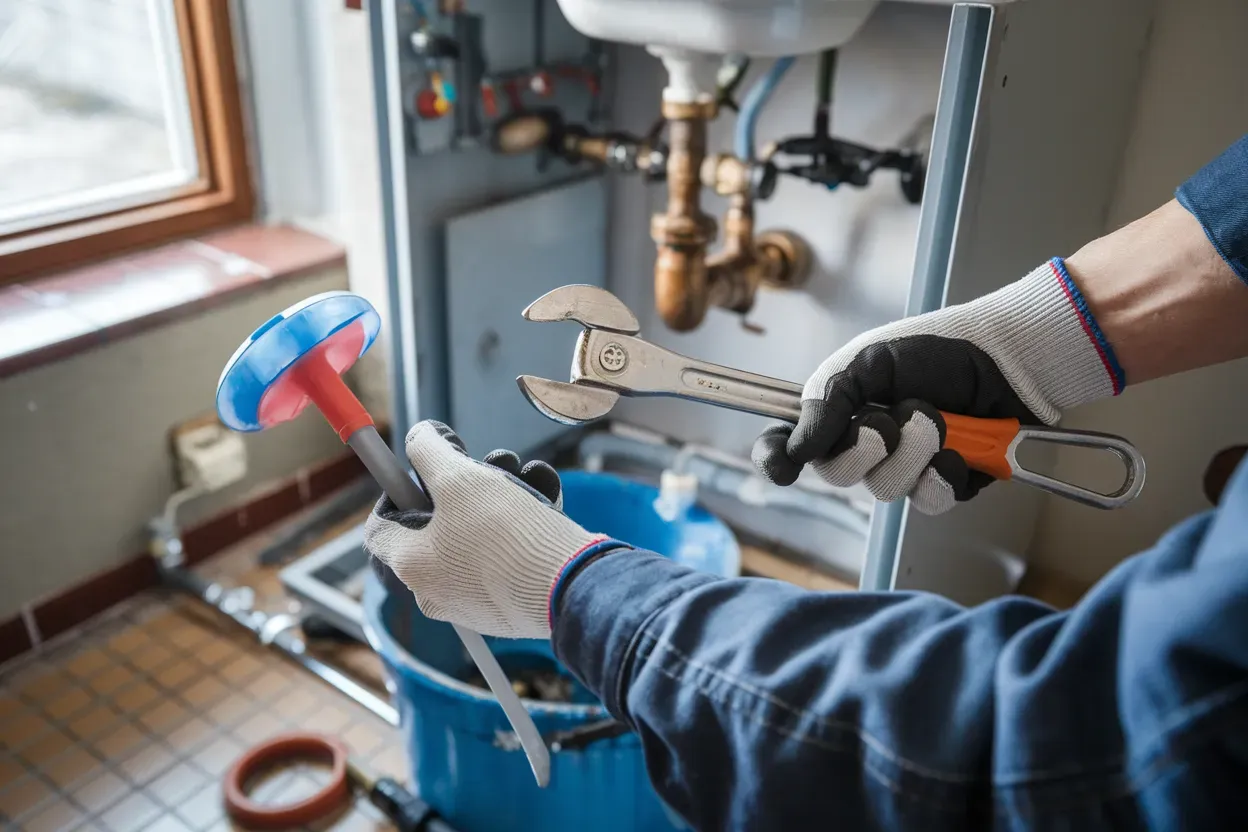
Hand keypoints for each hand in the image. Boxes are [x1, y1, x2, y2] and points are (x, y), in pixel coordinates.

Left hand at [364, 421, 618, 638]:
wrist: (569, 587)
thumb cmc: (504, 534)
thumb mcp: (459, 477)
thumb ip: (429, 451)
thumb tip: (417, 436)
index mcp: (410, 565)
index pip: (381, 526)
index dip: (396, 490)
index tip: (422, 469)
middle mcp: (435, 589)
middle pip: (436, 524)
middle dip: (464, 485)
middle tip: (486, 466)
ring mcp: (474, 600)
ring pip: (476, 533)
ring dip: (499, 495)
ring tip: (525, 475)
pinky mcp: (511, 602)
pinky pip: (506, 553)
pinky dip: (522, 522)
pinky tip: (545, 495)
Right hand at [752, 258, 1123, 513]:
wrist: (1003, 359)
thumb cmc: (935, 350)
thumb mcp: (869, 362)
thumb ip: (828, 401)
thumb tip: (798, 447)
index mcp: (840, 413)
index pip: (791, 445)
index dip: (776, 459)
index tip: (783, 466)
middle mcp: (866, 446)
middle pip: (836, 475)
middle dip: (863, 447)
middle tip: (886, 420)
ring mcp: (905, 469)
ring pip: (886, 489)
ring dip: (913, 449)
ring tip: (937, 417)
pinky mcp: (944, 484)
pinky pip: (928, 500)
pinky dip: (942, 472)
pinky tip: (956, 450)